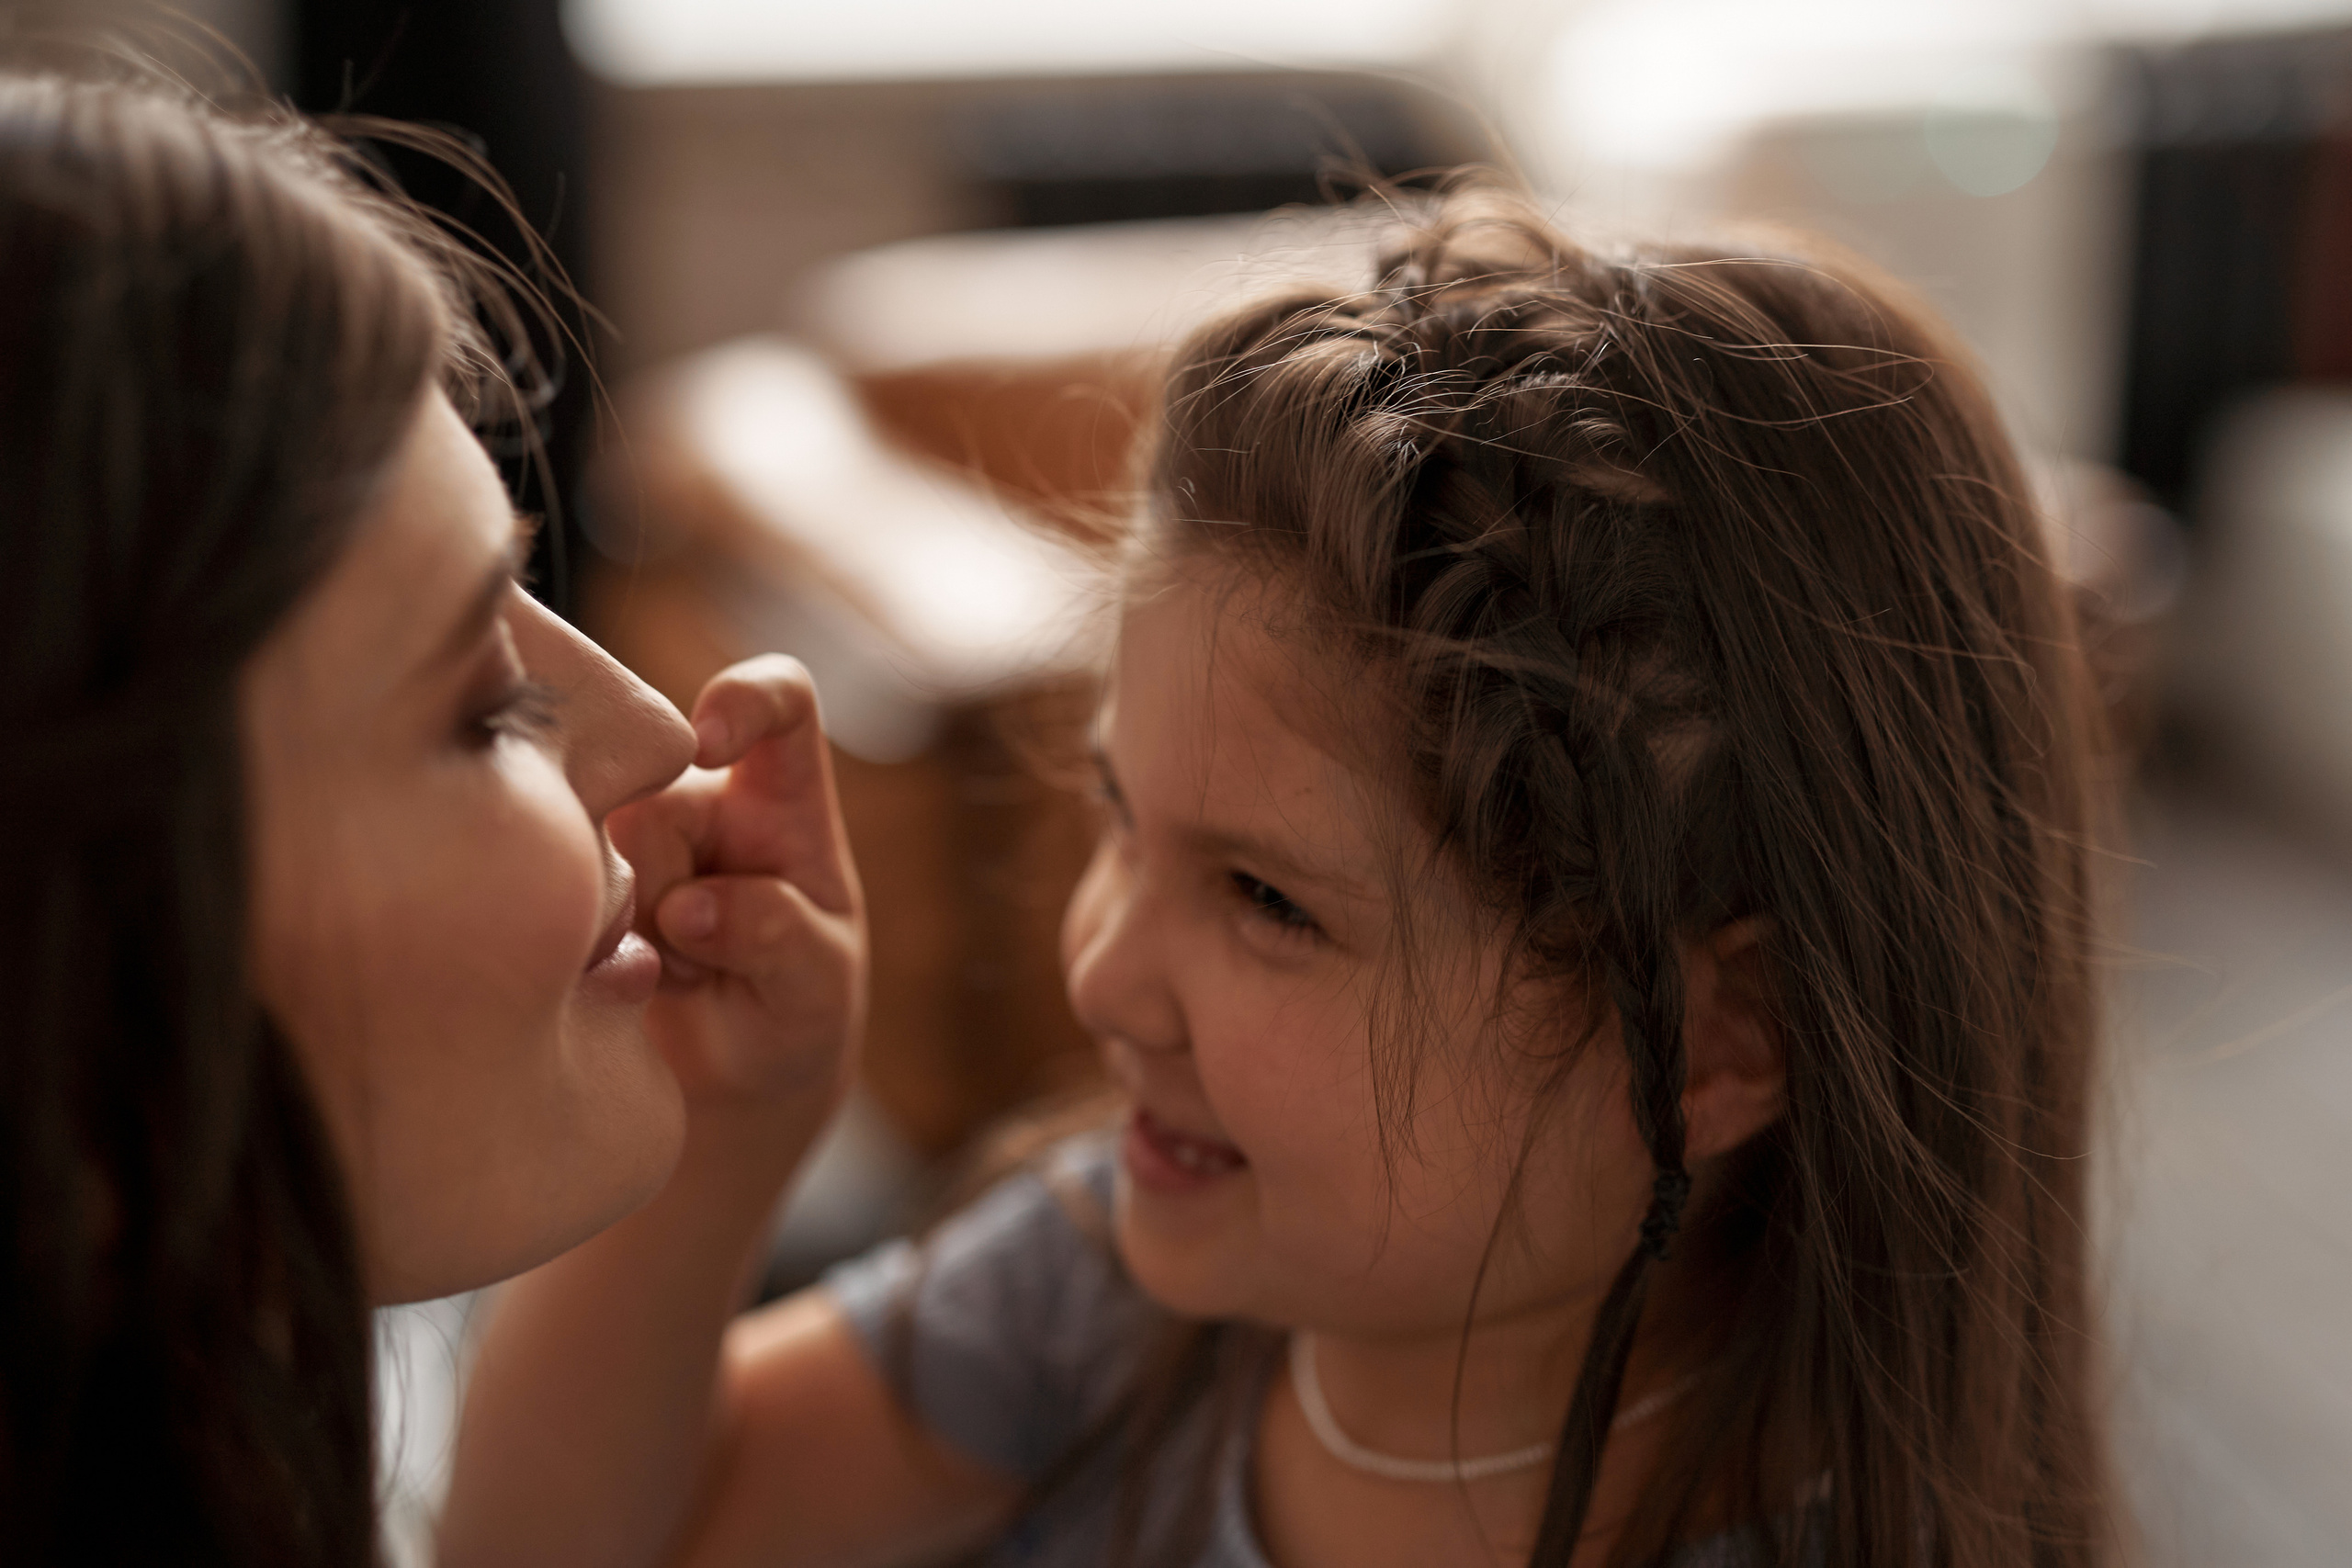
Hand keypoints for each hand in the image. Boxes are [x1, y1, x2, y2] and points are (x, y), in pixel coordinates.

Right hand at [609, 656, 865, 1108]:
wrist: (729, 1081)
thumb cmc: (794, 1009)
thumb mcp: (818, 981)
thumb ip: (776, 933)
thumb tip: (690, 908)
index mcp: (781, 797)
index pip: (782, 701)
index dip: (745, 697)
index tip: (709, 744)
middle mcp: (699, 803)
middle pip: (657, 799)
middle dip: (671, 887)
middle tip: (704, 961)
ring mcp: (626, 844)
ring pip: (595, 850)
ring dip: (632, 930)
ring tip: (671, 978)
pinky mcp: (572, 887)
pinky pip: (554, 896)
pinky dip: (590, 954)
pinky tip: (623, 986)